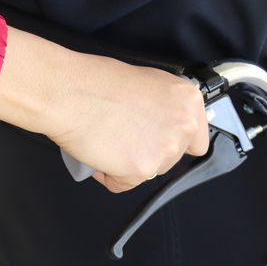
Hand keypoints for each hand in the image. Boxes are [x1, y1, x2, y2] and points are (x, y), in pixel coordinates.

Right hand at [0, 27, 208, 191]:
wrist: (68, 91)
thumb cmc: (96, 81)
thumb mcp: (147, 81)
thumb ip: (165, 105)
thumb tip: (163, 120)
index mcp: (188, 100)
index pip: (198, 139)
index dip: (176, 142)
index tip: (160, 140)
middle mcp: (183, 126)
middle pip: (172, 158)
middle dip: (148, 151)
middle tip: (123, 133)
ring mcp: (164, 150)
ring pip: (150, 172)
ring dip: (129, 163)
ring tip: (109, 139)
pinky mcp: (141, 171)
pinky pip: (124, 184)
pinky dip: (109, 175)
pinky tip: (99, 152)